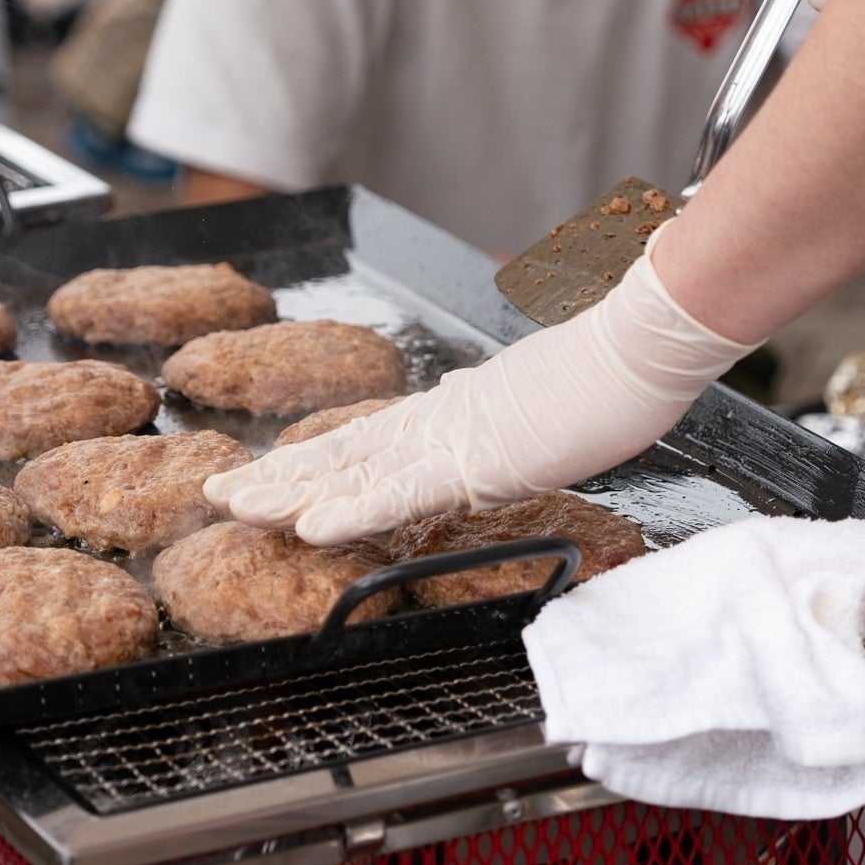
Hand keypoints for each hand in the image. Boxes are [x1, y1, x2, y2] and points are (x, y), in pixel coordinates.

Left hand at [204, 228, 755, 544]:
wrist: (646, 339)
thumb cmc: (617, 368)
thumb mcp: (554, 399)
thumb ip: (511, 410)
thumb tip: (488, 411)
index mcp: (461, 410)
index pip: (373, 440)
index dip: (317, 460)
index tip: (273, 475)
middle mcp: (445, 419)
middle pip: (345, 452)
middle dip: (279, 475)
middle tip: (218, 489)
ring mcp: (457, 439)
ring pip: (355, 471)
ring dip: (291, 491)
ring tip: (234, 503)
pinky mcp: (479, 458)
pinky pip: (402, 492)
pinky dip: (352, 509)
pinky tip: (308, 525)